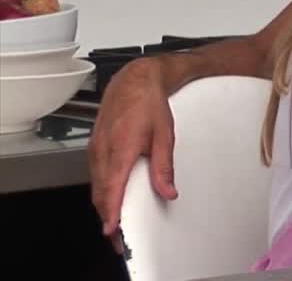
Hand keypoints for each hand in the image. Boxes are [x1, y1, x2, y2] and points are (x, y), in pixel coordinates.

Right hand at [88, 58, 177, 250]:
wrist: (134, 80)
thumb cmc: (149, 103)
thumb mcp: (165, 134)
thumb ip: (163, 165)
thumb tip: (168, 190)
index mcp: (121, 148)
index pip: (112, 188)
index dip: (111, 211)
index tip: (113, 230)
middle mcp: (103, 150)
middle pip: (101, 192)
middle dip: (108, 217)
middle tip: (119, 237)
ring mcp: (96, 148)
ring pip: (96, 185)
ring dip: (103, 205)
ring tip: (116, 223)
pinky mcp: (95, 147)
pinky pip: (95, 175)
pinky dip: (101, 191)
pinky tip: (111, 198)